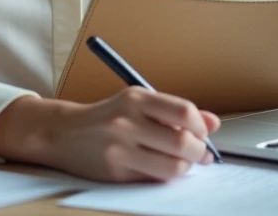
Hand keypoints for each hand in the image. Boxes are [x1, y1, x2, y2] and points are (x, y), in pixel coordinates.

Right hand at [0, 88, 220, 182]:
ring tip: (181, 162)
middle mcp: (127, 121)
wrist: (64, 133)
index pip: (183, 112)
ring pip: (172, 167)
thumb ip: (176, 112)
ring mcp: (119, 148)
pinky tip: (160, 167)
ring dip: (185, 167)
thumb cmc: (108, 117)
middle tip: (200, 153)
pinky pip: (154, 178)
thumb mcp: (139, 104)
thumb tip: (214, 122)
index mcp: (136, 98)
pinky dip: (165, 175)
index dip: (201, 127)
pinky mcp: (115, 171)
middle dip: (199, 151)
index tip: (203, 132)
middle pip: (181, 142)